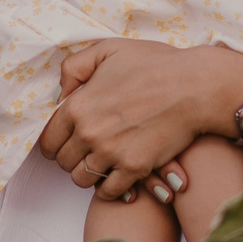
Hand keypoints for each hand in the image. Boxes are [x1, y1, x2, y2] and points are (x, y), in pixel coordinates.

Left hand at [38, 39, 242, 200]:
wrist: (195, 85)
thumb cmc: (154, 64)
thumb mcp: (108, 50)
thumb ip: (74, 67)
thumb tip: (61, 93)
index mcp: (77, 106)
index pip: (48, 140)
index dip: (54, 142)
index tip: (65, 141)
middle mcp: (89, 132)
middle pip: (63, 162)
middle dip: (71, 157)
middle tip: (85, 151)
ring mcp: (112, 153)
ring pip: (82, 179)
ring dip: (88, 173)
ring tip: (100, 163)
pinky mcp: (135, 168)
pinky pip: (108, 192)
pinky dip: (109, 188)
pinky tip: (116, 176)